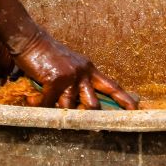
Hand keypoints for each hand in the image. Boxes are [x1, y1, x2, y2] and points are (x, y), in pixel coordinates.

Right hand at [11, 29, 138, 109]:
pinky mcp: (55, 80)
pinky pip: (48, 104)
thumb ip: (77, 81)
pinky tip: (32, 99)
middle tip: (87, 126)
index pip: (111, 86)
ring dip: (57, 109)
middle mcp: (83, 73)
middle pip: (93, 104)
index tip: (135, 109)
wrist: (30, 39)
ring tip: (47, 105)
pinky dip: (39, 104)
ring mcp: (70, 77)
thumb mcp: (69, 65)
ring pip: (70, 107)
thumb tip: (80, 103)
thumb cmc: (47, 53)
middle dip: (88, 116)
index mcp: (89, 69)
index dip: (124, 99)